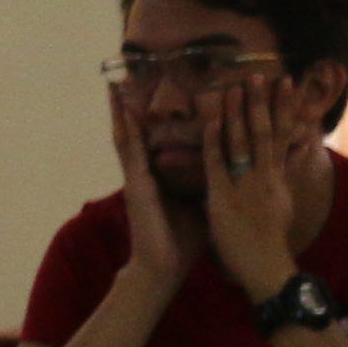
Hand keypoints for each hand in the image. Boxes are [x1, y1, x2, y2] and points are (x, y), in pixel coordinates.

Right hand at [105, 78, 191, 295]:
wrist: (164, 267)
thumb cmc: (183, 241)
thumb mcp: (202, 203)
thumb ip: (209, 182)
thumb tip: (231, 167)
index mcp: (160, 178)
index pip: (157, 140)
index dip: (153, 118)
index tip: (154, 94)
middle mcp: (145, 173)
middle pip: (137, 132)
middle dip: (130, 107)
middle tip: (125, 78)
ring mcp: (137, 177)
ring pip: (127, 135)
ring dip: (121, 110)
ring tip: (116, 84)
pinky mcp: (135, 184)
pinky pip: (130, 149)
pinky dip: (126, 127)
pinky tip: (122, 109)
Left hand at [198, 70, 308, 298]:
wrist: (264, 268)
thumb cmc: (270, 239)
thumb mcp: (283, 202)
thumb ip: (286, 174)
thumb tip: (300, 152)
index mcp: (278, 177)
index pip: (283, 135)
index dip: (286, 109)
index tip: (288, 83)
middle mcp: (267, 177)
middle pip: (267, 132)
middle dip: (265, 103)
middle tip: (265, 74)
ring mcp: (246, 186)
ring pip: (244, 142)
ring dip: (241, 113)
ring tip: (239, 86)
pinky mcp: (224, 197)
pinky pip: (218, 164)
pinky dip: (216, 142)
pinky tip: (213, 121)